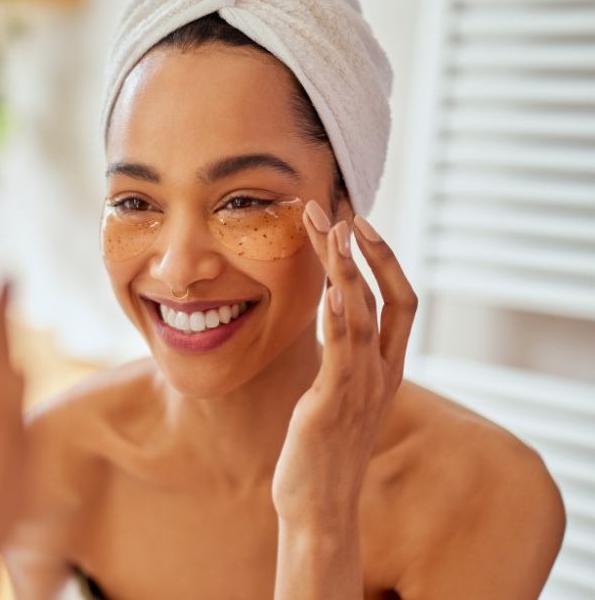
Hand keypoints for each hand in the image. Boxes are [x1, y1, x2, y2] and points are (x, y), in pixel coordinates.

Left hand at [272, 205, 417, 528]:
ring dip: (347, 271)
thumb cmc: (320, 451)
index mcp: (384, 369)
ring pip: (365, 317)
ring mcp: (359, 389)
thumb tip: (329, 320)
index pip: (400, 301)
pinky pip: (341, 356)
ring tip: (331, 231)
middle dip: (367, 251)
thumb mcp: (335, 395)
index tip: (358, 223)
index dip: (384, 260)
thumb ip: (340, 358)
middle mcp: (380, 374)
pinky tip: (331, 292)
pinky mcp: (332, 405)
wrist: (318, 507)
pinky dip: (339, 321)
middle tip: (339, 211)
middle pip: (388, 298)